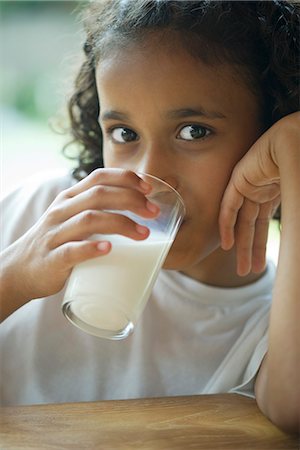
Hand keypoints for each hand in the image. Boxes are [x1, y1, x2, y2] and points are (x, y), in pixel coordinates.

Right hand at [1, 169, 158, 303]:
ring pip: (89, 220)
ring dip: (121, 224)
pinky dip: (91, 248)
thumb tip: (137, 206)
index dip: (125, 178)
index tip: (148, 188)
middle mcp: (62, 211)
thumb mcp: (71, 217)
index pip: (99, 177)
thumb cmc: (56, 242)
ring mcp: (55, 234)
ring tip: (143, 234)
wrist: (20, 269)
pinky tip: (108, 249)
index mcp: (69, 198)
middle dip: (131, 200)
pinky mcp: (52, 259)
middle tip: (154, 213)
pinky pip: (72, 250)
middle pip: (99, 196)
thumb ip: (96, 208)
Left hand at [218, 115, 293, 275]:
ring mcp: (249, 186)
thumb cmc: (298, 168)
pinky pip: (229, 207)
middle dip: (249, 250)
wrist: (294, 142)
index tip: (259, 265)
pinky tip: (227, 245)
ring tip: (241, 268)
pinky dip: (227, 226)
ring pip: (241, 221)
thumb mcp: (294, 201)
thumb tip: (292, 246)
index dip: (261, 245)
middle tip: (246, 271)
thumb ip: (290, 222)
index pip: (263, 225)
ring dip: (240, 245)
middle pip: (251, 226)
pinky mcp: (238, 180)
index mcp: (274, 194)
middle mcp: (260, 192)